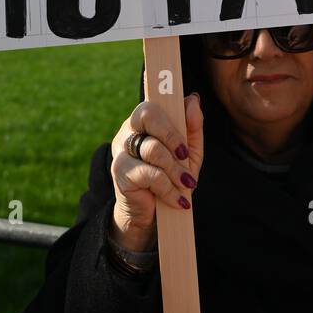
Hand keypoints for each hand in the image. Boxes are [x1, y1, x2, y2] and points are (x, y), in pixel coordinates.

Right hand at [110, 93, 203, 249]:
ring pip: (152, 148)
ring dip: (175, 169)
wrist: (151, 214)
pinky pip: (149, 174)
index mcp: (144, 120)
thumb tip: (193, 99)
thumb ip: (192, 126)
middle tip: (185, 156)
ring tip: (186, 184)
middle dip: (173, 136)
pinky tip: (178, 199)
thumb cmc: (171, 177)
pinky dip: (168, 188)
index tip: (188, 120)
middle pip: (148, 115)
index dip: (169, 107)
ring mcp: (121, 149)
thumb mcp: (188, 152)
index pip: (153, 103)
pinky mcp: (119, 170)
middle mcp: (129, 130)